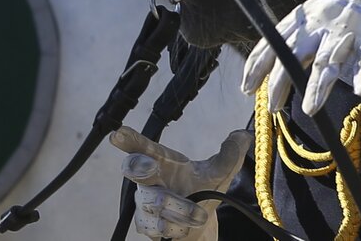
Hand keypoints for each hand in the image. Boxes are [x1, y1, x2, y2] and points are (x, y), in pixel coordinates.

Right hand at [110, 125, 251, 240]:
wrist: (200, 224)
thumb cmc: (203, 190)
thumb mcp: (221, 171)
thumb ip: (231, 154)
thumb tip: (242, 136)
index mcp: (163, 160)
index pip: (143, 146)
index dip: (129, 139)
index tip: (117, 134)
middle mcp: (149, 179)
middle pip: (134, 168)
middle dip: (139, 166)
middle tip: (150, 166)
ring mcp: (144, 202)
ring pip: (153, 202)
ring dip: (178, 208)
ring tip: (199, 213)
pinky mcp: (146, 225)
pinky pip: (156, 225)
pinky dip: (176, 226)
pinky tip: (186, 226)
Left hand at [241, 0, 360, 113]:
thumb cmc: (336, 10)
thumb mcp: (309, 18)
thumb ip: (292, 40)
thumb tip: (264, 67)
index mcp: (303, 19)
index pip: (275, 41)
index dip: (259, 64)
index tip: (247, 87)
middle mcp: (320, 24)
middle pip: (296, 53)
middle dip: (282, 80)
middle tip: (273, 106)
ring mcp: (344, 30)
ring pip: (329, 58)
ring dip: (318, 84)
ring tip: (310, 107)